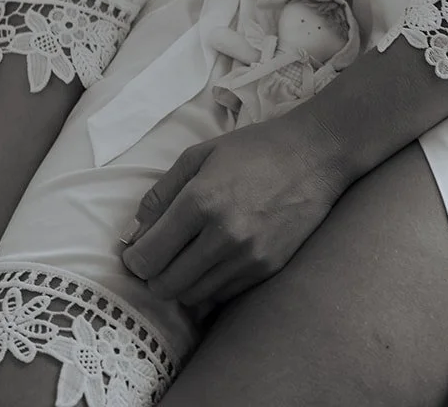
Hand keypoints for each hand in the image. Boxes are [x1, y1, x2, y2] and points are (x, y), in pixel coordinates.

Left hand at [119, 109, 341, 311]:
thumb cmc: (253, 150)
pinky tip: (211, 263)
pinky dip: (208, 287)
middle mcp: (223, 236)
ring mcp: (248, 257)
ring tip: (184, 260)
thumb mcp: (199, 155)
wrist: (313, 155)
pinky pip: (223, 296)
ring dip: (180, 284)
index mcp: (201, 201)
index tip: (135, 253)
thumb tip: (135, 231)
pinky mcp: (267, 270)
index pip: (149, 257)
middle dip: (154, 276)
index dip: (134, 260)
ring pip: (193, 297)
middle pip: (167, 285)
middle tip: (157, 258)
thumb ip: (161, 193)